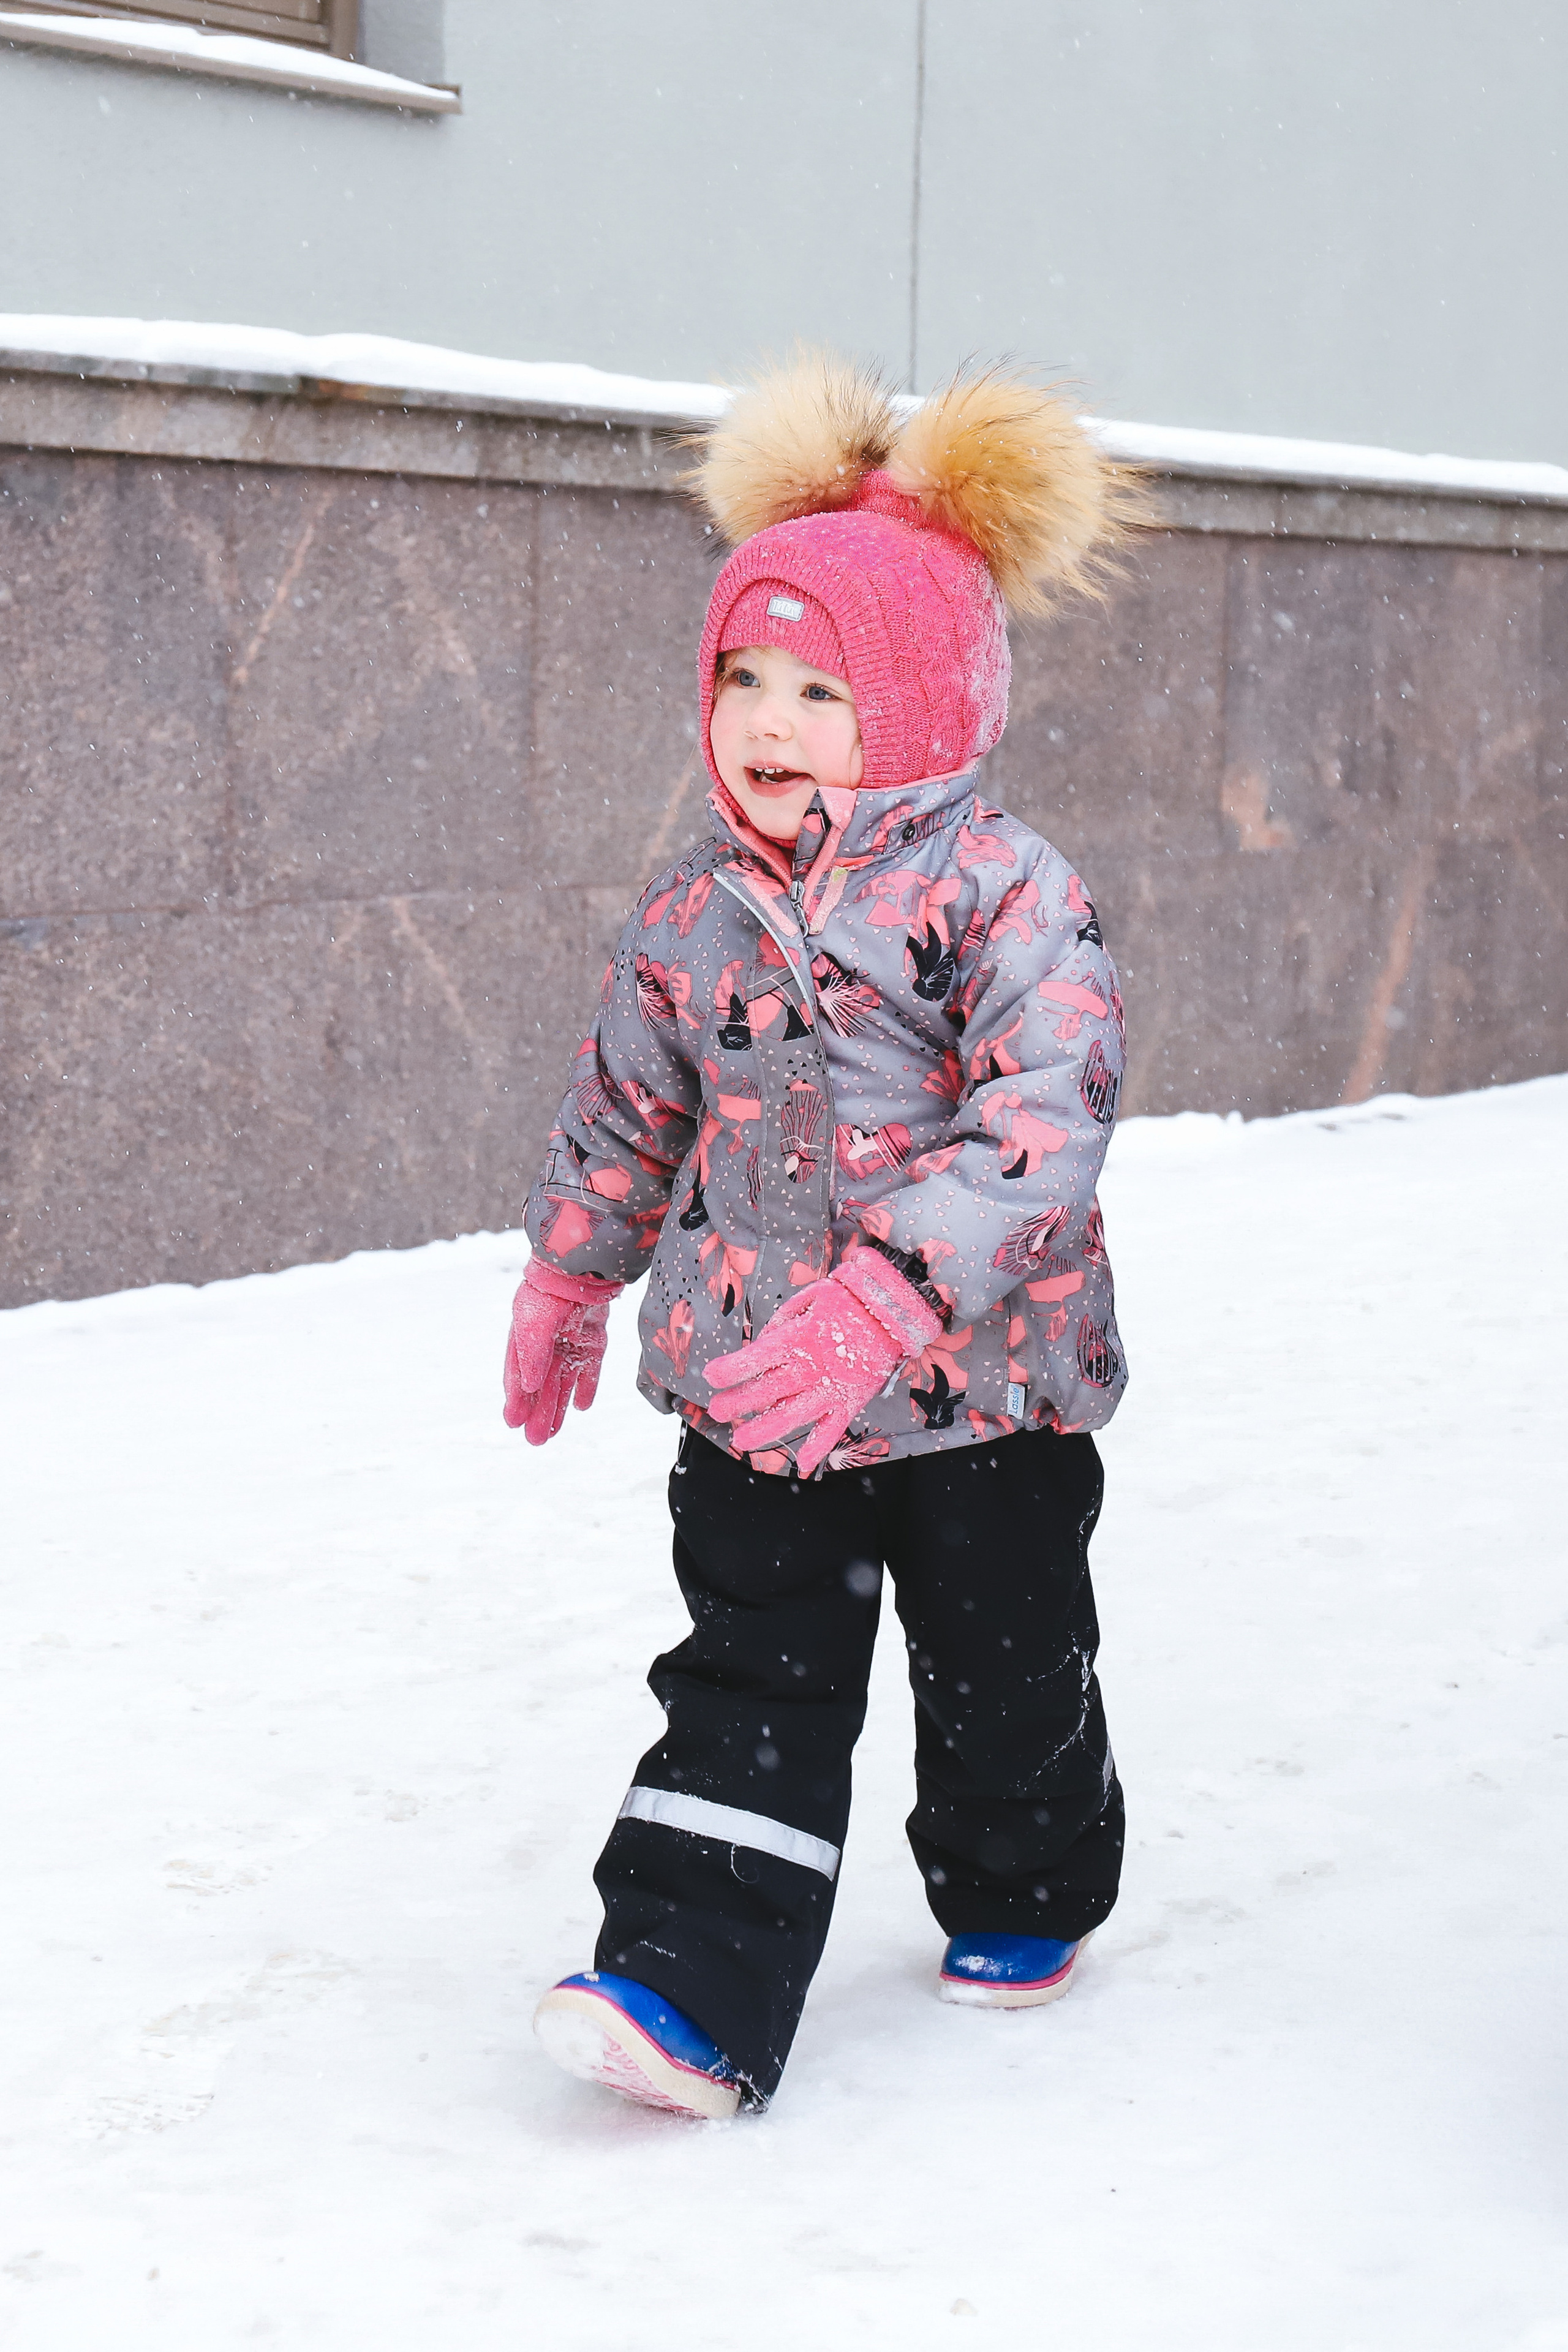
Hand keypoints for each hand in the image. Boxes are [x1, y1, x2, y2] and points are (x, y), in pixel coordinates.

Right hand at [503, 1259, 621, 1444]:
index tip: (513, 1422)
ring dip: (557, 1407)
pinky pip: (589, 1369)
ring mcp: (571, 1341)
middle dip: (537, 1412)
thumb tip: (527, 1387)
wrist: (585, 1267)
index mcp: (525, 1336)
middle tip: (534, 1440)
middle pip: (541, 1384)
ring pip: (563, 1382)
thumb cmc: (551, 1292)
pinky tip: (582, 1407)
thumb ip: (531, 1355)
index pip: (518, 1374)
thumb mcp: (534, 1324)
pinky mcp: (594, 1339)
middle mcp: (547, 1342)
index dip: (515, 1399)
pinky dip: (586, 1387)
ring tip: (551, 1433)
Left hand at [704, 1250, 941, 1478]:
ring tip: (741, 1441)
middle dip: (737, 1402)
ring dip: (764, 1430)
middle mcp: (812, 1366)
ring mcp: (833, 1387)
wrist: (898, 1308)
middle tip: (716, 1410)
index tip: (710, 1376)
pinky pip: (833, 1429)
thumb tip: (763, 1342)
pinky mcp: (853, 1400)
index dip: (731, 1368)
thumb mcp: (813, 1295)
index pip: (756, 1358)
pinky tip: (803, 1465)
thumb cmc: (852, 1296)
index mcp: (800, 1337)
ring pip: (792, 1415)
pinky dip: (819, 1447)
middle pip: (767, 1390)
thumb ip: (785, 1320)